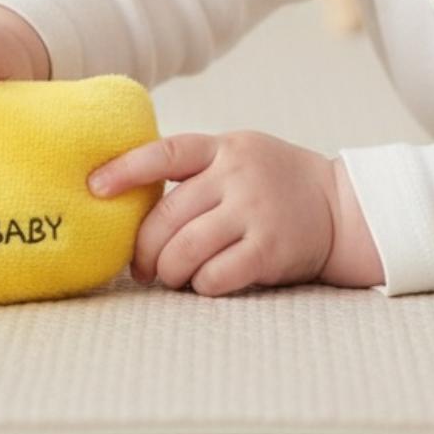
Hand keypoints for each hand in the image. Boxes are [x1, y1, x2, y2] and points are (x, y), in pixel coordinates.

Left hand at [86, 130, 338, 296]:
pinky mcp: (269, 248)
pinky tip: (205, 283)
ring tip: (171, 277)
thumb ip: (194, 170)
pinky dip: (201, 285)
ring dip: (169, 272)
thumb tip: (126, 197)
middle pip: (167, 216)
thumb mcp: (237, 156)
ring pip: (185, 250)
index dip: (125, 169)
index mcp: (223, 148)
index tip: (94, 187)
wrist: (339, 207)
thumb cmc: (273, 183)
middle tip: (141, 267)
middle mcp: (237, 174)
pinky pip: (215, 276)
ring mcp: (254, 210)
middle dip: (144, 248)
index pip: (166, 152)